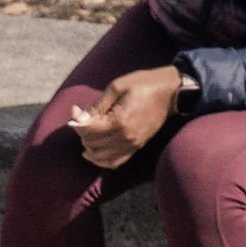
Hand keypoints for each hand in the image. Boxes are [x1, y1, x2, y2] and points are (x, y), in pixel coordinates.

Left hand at [68, 66, 185, 168]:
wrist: (170, 92)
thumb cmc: (144, 84)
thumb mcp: (116, 87)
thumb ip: (96, 106)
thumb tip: (77, 117)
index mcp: (119, 122)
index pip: (87, 131)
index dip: (77, 120)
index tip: (75, 109)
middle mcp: (125, 138)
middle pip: (91, 143)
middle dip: (82, 132)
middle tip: (82, 117)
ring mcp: (132, 145)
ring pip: (99, 156)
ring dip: (89, 146)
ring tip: (88, 132)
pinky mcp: (136, 147)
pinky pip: (113, 162)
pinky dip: (100, 159)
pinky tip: (94, 151)